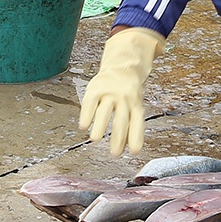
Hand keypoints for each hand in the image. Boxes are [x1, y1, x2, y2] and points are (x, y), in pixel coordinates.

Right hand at [80, 26, 164, 157]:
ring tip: (95, 140)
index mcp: (136, 104)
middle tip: (114, 154)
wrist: (122, 67)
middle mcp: (124, 99)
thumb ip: (132, 125)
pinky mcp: (95, 89)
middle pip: (120, 120)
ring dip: (100, 126)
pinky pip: (91, 102)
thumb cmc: (129, 94)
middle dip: (117, 138)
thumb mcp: (135, 106)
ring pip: (105, 111)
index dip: (136, 137)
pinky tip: (83, 126)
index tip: (134, 152)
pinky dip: (87, 114)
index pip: (137, 122)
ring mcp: (109, 93)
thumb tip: (129, 149)